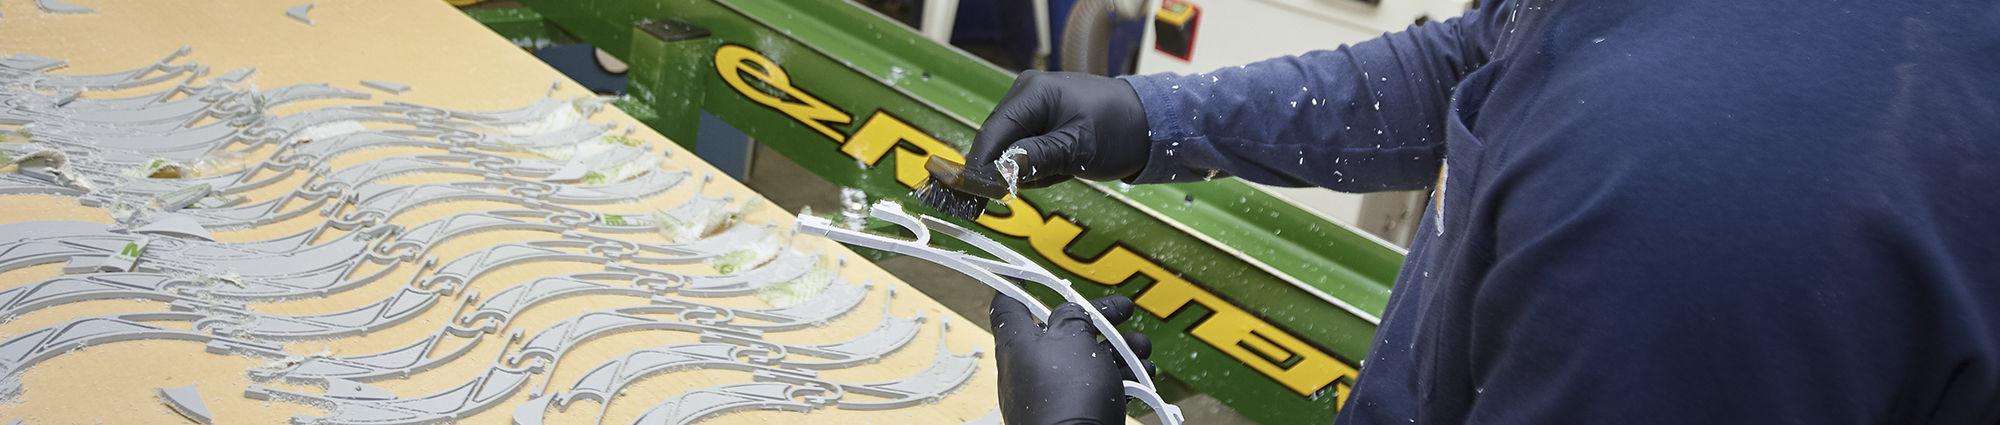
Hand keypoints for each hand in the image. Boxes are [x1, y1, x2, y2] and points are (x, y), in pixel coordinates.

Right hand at [968, 70, 1151, 187]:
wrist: (1151, 124)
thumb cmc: (1120, 130)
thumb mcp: (1078, 149)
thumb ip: (1037, 159)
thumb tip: (999, 172)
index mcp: (1032, 93)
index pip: (992, 134)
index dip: (979, 168)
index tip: (970, 199)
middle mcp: (1026, 94)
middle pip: (996, 142)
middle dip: (1011, 170)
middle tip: (1043, 181)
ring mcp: (1033, 106)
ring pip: (1010, 150)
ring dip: (1031, 170)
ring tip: (1065, 169)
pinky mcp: (1042, 120)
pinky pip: (1026, 149)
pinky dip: (1040, 165)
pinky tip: (1064, 165)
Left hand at [991, 292, 1155, 424]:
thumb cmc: (1067, 394)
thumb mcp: (1072, 338)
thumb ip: (1072, 316)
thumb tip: (1072, 313)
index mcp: (1017, 345)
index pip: (1007, 305)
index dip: (1015, 283)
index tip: (1026, 270)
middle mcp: (1030, 368)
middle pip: (1062, 331)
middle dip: (1098, 318)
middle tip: (1124, 309)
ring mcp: (1052, 394)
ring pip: (1087, 359)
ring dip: (1119, 348)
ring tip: (1142, 347)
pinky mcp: (1074, 414)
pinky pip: (1097, 387)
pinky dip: (1120, 376)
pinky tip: (1143, 373)